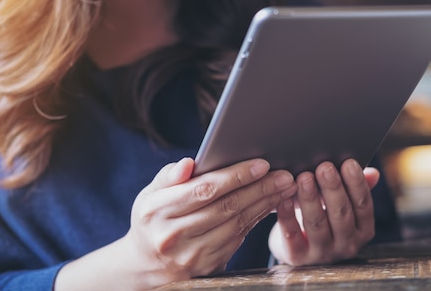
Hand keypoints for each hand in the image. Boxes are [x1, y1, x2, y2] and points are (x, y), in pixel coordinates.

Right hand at [125, 157, 296, 287]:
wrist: (146, 264)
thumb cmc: (153, 219)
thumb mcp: (150, 194)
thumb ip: (168, 176)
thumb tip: (188, 163)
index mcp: (157, 211)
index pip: (204, 190)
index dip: (236, 176)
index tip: (262, 164)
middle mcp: (173, 235)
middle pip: (226, 207)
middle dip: (260, 189)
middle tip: (285, 175)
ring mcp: (191, 255)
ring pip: (237, 225)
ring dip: (265, 204)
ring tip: (284, 188)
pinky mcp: (207, 266)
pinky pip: (238, 239)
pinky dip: (257, 220)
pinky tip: (271, 205)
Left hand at [268, 159, 379, 265]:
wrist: (299, 248)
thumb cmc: (325, 218)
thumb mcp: (343, 204)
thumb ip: (355, 188)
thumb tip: (373, 173)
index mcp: (362, 229)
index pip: (363, 205)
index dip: (357, 183)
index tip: (349, 162)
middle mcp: (347, 244)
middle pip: (341, 214)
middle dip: (333, 188)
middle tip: (324, 167)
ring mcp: (322, 253)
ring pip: (317, 224)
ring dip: (310, 199)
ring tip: (304, 178)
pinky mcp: (298, 257)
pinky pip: (292, 235)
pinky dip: (288, 216)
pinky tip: (284, 199)